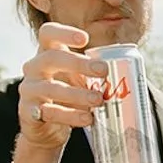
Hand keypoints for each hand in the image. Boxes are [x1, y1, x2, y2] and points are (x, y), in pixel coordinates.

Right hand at [13, 23, 105, 162]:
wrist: (45, 130)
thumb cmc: (67, 97)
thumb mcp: (78, 80)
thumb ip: (95, 72)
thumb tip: (132, 69)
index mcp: (46, 54)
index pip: (47, 34)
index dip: (64, 33)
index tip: (85, 39)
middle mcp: (34, 68)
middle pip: (51, 58)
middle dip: (78, 63)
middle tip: (103, 70)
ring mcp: (29, 90)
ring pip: (51, 88)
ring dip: (78, 94)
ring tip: (99, 100)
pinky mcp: (29, 113)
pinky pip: (50, 112)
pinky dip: (70, 116)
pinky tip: (88, 119)